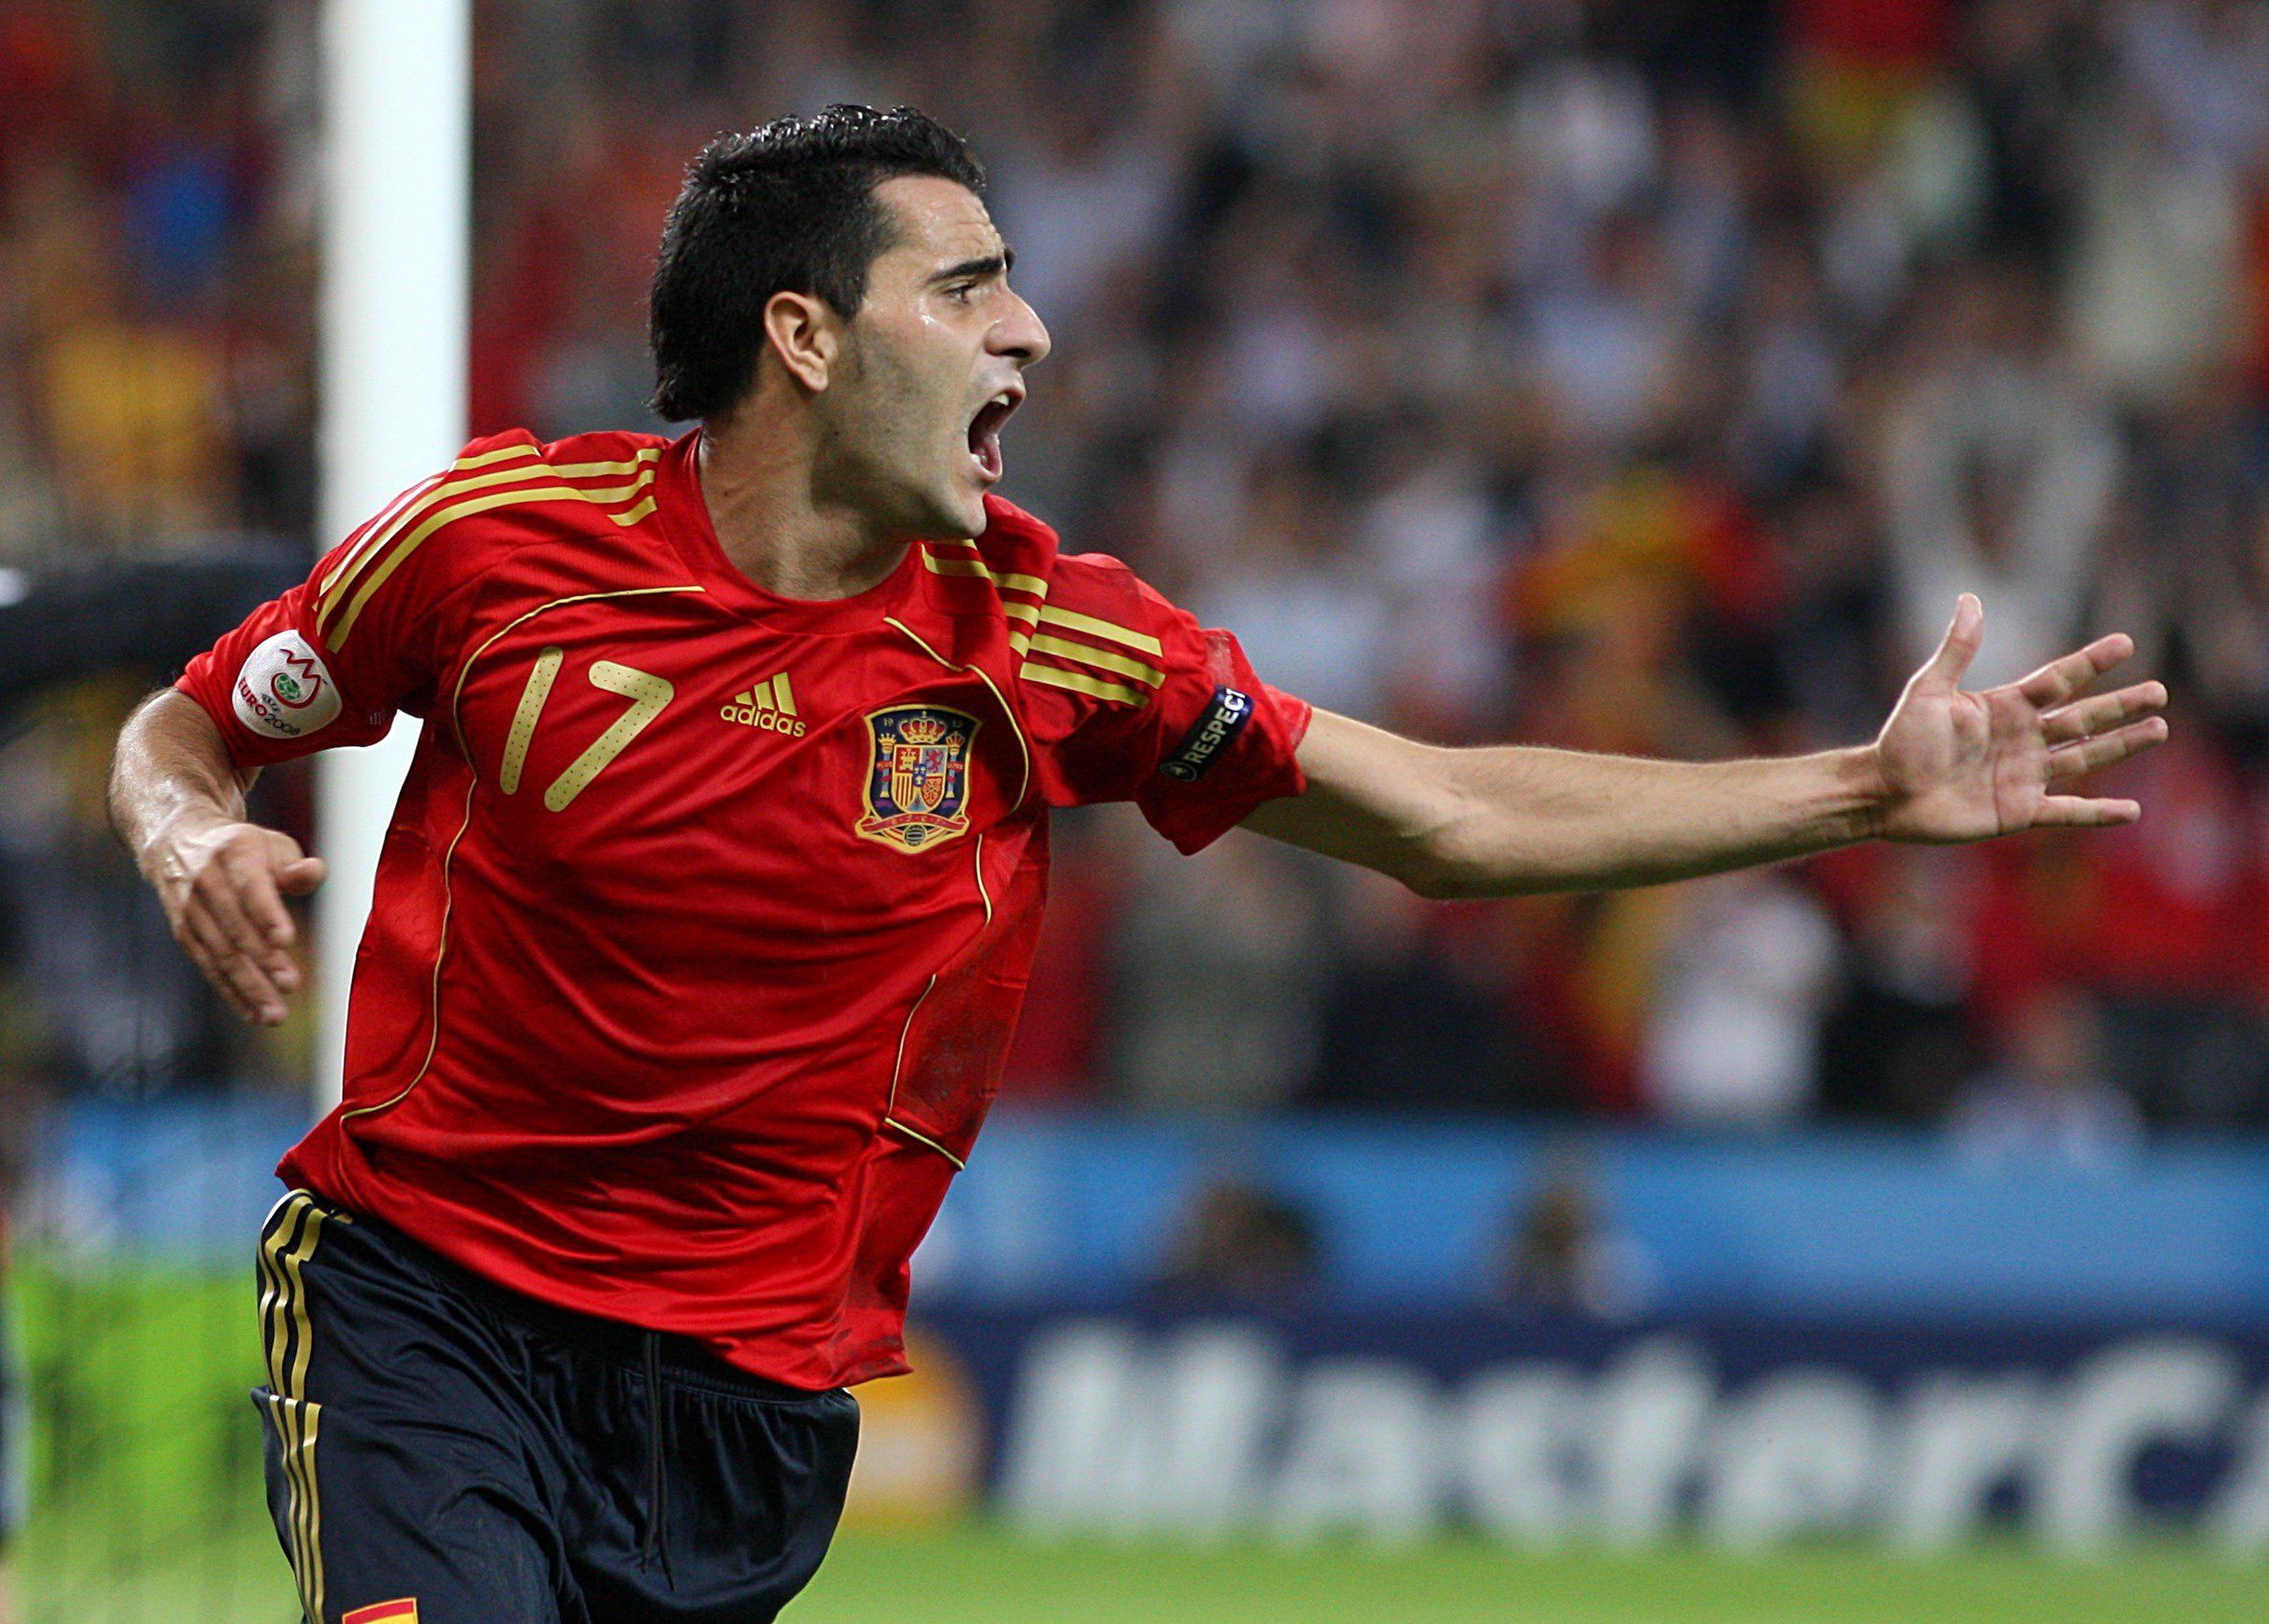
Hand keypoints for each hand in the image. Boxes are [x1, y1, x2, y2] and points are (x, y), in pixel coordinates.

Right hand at [144, 817, 326, 1024]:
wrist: (178, 843)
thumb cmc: (242, 849)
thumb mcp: (271, 846)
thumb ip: (295, 866)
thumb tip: (313, 873)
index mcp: (233, 853)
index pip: (250, 888)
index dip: (266, 914)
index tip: (285, 940)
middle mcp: (206, 882)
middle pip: (235, 926)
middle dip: (263, 959)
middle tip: (290, 984)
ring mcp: (190, 910)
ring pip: (221, 953)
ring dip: (248, 986)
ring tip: (275, 1013)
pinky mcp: (183, 934)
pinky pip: (208, 967)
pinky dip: (231, 992)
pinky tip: (253, 1013)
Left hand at [1870, 594, 2167, 843]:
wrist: (1883, 793)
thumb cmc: (1900, 741)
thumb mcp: (1928, 691)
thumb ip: (1956, 650)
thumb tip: (1970, 599)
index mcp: (2004, 707)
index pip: (2058, 680)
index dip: (2091, 662)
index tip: (2125, 644)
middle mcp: (2022, 739)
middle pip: (2083, 718)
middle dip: (2121, 706)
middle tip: (2159, 692)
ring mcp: (2024, 775)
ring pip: (2085, 758)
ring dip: (2121, 746)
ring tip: (2158, 730)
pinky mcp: (2018, 810)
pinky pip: (2067, 812)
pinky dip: (2098, 813)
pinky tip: (2131, 811)